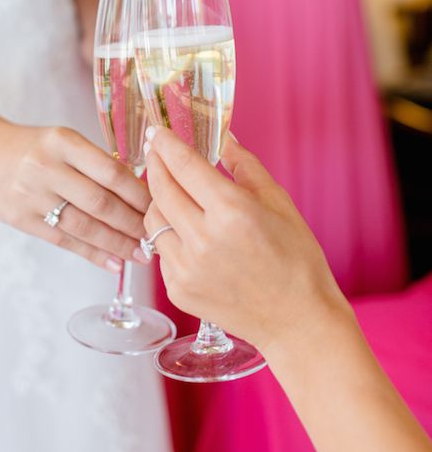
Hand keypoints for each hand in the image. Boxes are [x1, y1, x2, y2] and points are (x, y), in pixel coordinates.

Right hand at [0, 121, 150, 272]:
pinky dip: (92, 253)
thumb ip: (94, 162)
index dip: (139, 193)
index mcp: (63, 141)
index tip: (161, 206)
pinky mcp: (21, 219)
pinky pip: (64, 240)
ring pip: (84, 226)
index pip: (111, 171)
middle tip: (158, 236)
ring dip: (117, 244)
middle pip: (100, 202)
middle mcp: (47, 167)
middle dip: (133, 223)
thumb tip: (139, 192)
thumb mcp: (62, 140)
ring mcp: (32, 195)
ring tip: (141, 255)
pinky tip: (113, 262)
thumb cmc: (32, 146)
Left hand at [143, 128, 346, 355]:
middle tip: (157, 152)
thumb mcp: (278, 202)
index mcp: (231, 211)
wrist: (298, 321)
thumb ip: (244, 165)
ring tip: (172, 191)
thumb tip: (224, 137)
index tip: (157, 131)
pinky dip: (169, 233)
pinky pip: (161, 249)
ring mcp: (186, 268)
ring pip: (153, 219)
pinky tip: (186, 230)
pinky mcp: (178, 289)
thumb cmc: (296, 260)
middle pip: (160, 188)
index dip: (166, 144)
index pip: (184, 165)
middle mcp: (203, 239)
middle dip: (155, 164)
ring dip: (157, 199)